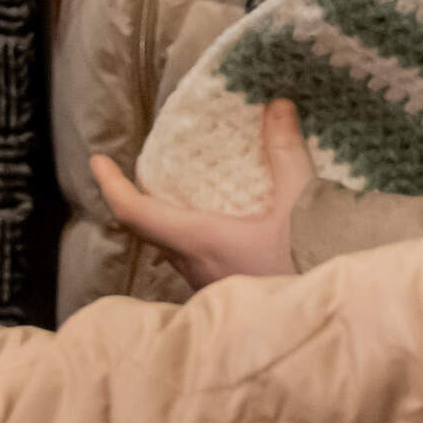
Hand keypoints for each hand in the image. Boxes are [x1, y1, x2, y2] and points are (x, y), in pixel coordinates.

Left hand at [89, 99, 309, 291]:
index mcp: (198, 238)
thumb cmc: (308, 263)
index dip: (112, 183)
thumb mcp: (300, 200)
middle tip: (151, 167)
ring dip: (169, 216)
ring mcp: (206, 282)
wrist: (324, 316)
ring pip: (171, 244)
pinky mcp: (225, 291)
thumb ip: (286, 151)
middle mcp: (193, 263)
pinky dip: (193, 232)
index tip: (99, 161)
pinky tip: (222, 222)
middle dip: (142, 195)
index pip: (134, 210)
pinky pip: (194, 258)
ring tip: (184, 189)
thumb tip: (276, 106)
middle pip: (148, 226)